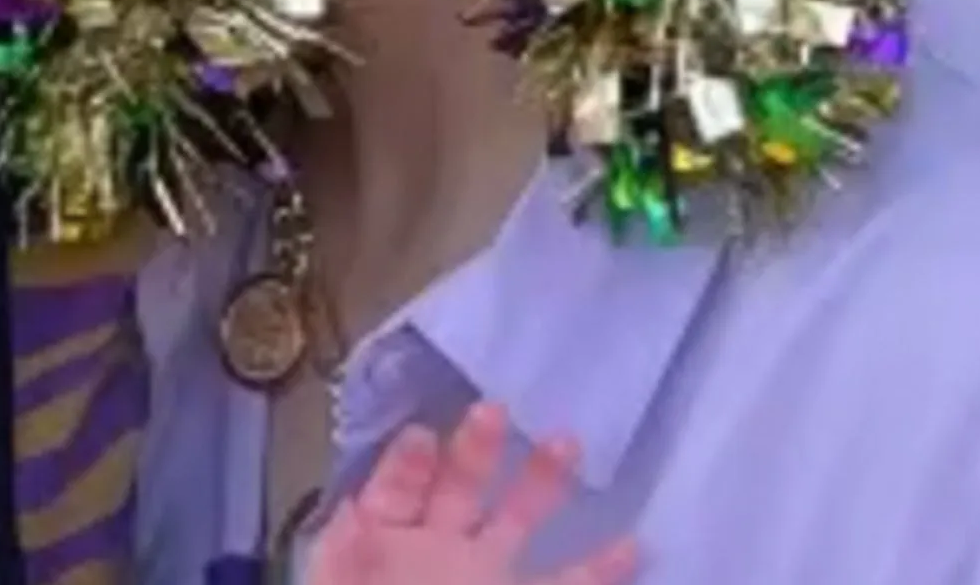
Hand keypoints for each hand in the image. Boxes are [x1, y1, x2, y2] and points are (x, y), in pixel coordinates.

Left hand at [307, 402, 638, 584]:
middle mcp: (434, 554)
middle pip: (459, 488)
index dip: (407, 466)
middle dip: (476, 451)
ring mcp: (482, 580)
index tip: (422, 439)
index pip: (396, 491)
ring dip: (541, 483)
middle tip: (493, 411)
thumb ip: (346, 555)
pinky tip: (632, 547)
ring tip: (566, 444)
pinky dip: (598, 570)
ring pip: (516, 521)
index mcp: (381, 546)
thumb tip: (352, 514)